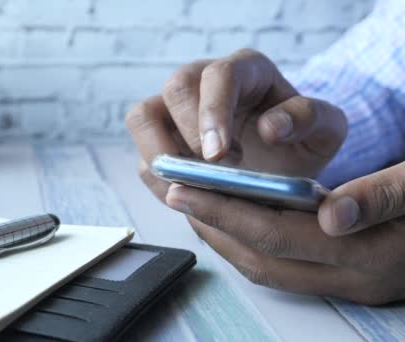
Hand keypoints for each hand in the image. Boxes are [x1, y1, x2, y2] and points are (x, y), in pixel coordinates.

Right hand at [126, 49, 346, 202]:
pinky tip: (186, 194)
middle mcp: (203, 82)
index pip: (220, 76)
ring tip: (192, 184)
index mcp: (245, 71)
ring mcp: (175, 109)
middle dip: (188, 135)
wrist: (278, 164)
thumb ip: (311, 120)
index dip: (213, 112)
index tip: (219, 155)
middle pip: (176, 88)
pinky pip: (142, 153)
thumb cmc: (297, 142)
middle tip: (213, 171)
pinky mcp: (158, 138)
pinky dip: (158, 178)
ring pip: (142, 116)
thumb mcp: (324, 132)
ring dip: (160, 153)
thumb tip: (272, 127)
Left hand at [165, 161, 404, 303]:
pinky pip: (276, 264)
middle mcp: (350, 280)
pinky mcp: (339, 277)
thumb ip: (388, 196)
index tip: (184, 188)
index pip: (278, 236)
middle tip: (171, 192)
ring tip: (189, 203)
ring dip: (222, 234)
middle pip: (260, 256)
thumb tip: (332, 216)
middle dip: (211, 223)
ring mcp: (343, 284)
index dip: (227, 211)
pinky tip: (228, 217)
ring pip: (263, 265)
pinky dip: (244, 240)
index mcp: (369, 258)